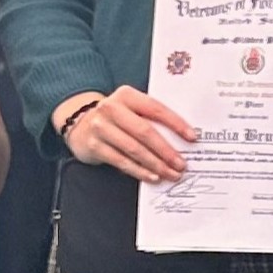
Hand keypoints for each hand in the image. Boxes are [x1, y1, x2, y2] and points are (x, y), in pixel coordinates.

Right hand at [63, 84, 194, 184]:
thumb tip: (183, 139)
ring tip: (171, 173)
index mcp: (126, 95)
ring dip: (156, 164)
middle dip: (166, 151)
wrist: (80, 123)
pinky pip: (121, 161)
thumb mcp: (131, 109)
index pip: (155, 109)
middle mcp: (111, 108)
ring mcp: (100, 127)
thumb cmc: (117, 117)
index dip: (176, 124)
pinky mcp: (94, 146)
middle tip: (182, 164)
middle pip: (145, 132)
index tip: (192, 137)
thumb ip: (151, 118)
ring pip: (134, 149)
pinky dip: (139, 171)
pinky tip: (153, 176)